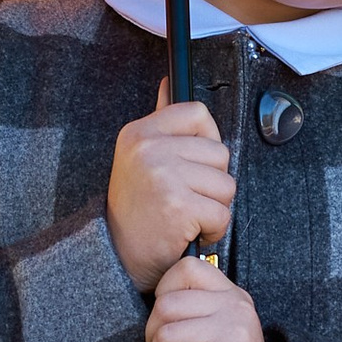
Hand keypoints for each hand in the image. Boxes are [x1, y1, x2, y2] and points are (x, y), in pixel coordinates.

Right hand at [107, 87, 234, 291]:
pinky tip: (189, 231)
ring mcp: (164, 176)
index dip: (206, 141)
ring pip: (226, 185)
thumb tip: (169, 84)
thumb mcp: (139, 157)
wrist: (116, 257)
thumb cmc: (135, 211)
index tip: (191, 164)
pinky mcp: (178, 207)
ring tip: (186, 216)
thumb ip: (161, 122)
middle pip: (220, 153)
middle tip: (183, 198)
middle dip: (211, 182)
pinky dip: (212, 230)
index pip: (198, 113)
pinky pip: (222, 214)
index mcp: (140, 132)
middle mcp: (149, 149)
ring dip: (213, 208)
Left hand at [145, 254, 282, 341]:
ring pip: (165, 338)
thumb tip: (155, 302)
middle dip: (152, 340)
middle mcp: (236, 307)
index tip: (166, 326)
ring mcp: (234, 333)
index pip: (185, 269)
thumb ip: (195, 311)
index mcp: (233, 296)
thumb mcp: (218, 333)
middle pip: (165, 306)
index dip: (163, 295)